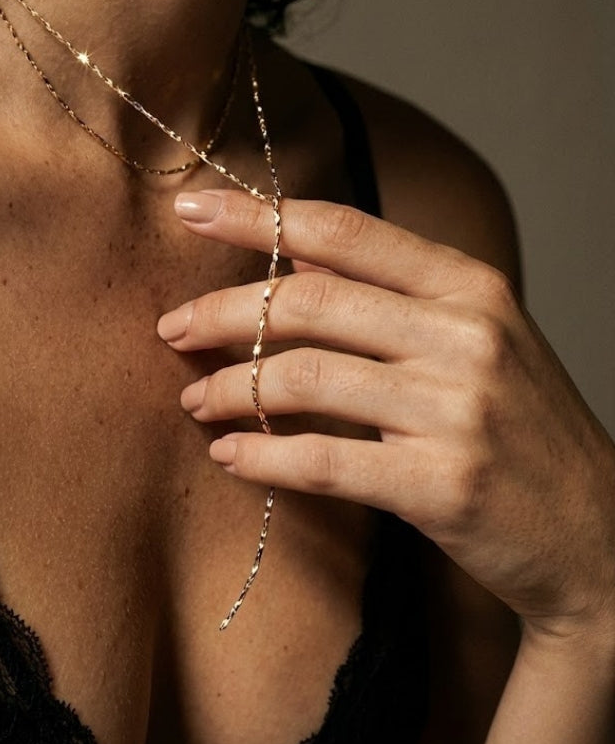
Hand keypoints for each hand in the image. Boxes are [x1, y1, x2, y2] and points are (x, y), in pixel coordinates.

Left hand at [157, 189, 614, 640]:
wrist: (599, 533)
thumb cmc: (523, 428)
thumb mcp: (479, 336)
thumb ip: (392, 291)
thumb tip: (298, 255)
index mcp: (470, 285)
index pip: (343, 230)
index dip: (259, 216)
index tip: (191, 210)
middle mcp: (466, 335)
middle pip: (308, 302)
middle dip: (222, 313)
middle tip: (172, 330)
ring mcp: (457, 409)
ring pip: (304, 379)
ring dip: (229, 390)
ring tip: (195, 403)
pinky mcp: (442, 484)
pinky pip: (323, 460)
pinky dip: (262, 458)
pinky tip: (230, 458)